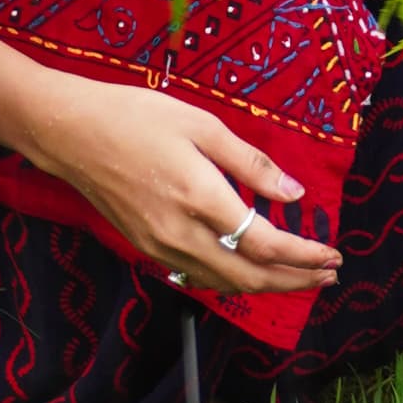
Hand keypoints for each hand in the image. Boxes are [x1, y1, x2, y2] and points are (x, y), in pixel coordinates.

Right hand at [32, 79, 339, 295]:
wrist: (69, 133)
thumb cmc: (135, 117)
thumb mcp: (202, 125)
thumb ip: (251, 164)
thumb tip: (294, 195)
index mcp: (200, 198)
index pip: (265, 244)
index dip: (304, 256)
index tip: (333, 256)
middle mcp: (181, 233)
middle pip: (249, 275)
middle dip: (295, 281)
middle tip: (329, 277)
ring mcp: (160, 246)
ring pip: (224, 282)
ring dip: (267, 285)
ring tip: (299, 278)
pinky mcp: (146, 247)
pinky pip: (199, 275)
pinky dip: (232, 279)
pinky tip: (249, 270)